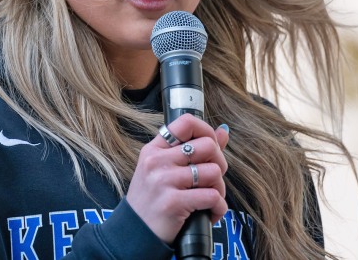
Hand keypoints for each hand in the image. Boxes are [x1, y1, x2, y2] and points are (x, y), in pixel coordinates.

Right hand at [125, 114, 229, 243]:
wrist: (135, 234)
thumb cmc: (153, 200)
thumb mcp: (164, 170)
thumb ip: (193, 149)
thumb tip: (223, 131)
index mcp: (154, 150)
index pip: (186, 123)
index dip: (207, 131)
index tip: (212, 147)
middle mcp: (157, 162)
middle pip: (208, 146)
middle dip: (219, 164)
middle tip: (212, 179)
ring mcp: (163, 181)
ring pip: (213, 172)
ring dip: (219, 189)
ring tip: (209, 199)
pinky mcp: (173, 203)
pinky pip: (212, 197)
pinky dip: (218, 208)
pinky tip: (209, 213)